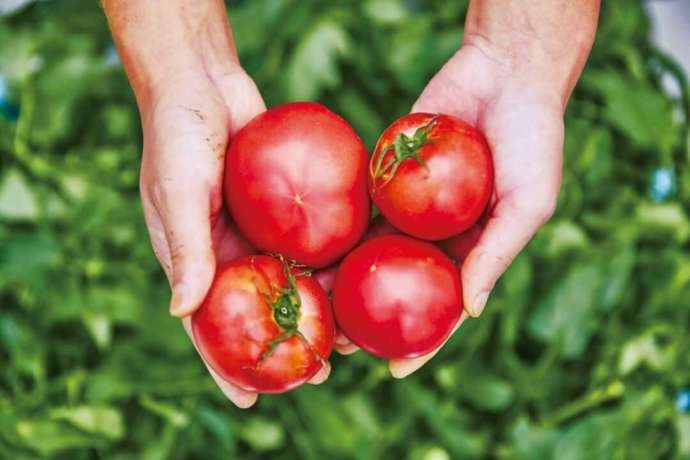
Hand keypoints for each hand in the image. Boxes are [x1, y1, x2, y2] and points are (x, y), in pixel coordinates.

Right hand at [138, 69, 330, 406]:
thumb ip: (186, 247)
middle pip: (261, 313)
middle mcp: (232, 254)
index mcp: (197, 262)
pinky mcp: (288, 209)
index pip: (209, 326)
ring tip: (350, 340)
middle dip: (286, 346)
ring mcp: (262, 233)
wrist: (205, 83)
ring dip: (320, 312)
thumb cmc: (178, 135)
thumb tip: (183, 312)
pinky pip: (315, 241)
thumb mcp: (177, 190)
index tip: (251, 401)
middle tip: (318, 372)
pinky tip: (363, 280)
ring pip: (295, 283)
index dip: (227, 365)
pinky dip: (335, 263)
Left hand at [333, 42, 565, 374]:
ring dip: (342, 277)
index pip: (443, 308)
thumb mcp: (527, 202)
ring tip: (312, 300)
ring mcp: (408, 206)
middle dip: (368, 316)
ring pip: (370, 250)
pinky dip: (338, 227)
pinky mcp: (387, 174)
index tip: (393, 371)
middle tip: (337, 341)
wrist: (505, 75)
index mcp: (470, 251)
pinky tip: (312, 246)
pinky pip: (360, 204)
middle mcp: (434, 236)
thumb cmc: (532, 141)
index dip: (422, 342)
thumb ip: (497, 253)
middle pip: (397, 286)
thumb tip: (470, 309)